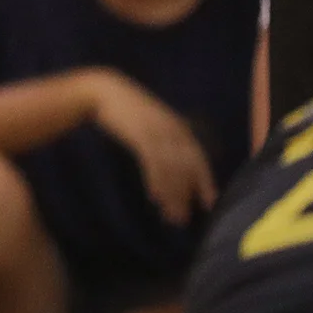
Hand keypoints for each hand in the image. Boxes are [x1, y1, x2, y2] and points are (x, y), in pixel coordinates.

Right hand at [83, 70, 216, 226]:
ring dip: (171, 195)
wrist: (103, 92)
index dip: (205, 182)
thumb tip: (173, 165)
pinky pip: (153, 164)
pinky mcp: (141, 135)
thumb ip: (164, 140)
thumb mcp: (151, 123)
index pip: (198, 159)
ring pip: (171, 170)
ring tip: (169, 216)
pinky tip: (154, 197)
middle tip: (182, 219)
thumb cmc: (127, 109)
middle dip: (185, 196)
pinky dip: (156, 182)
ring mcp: (158, 132)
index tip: (208, 204)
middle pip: (186, 169)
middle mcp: (173, 131)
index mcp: (178, 128)